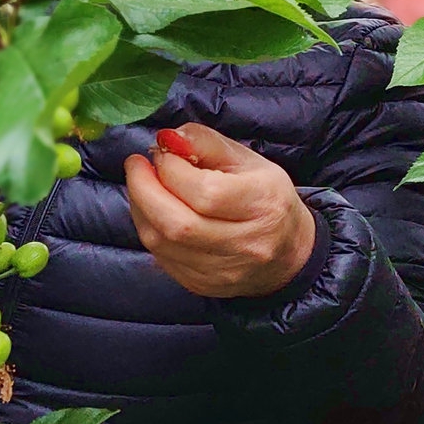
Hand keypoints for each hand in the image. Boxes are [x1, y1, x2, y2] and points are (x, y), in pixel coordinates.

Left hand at [123, 123, 315, 298]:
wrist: (287, 255)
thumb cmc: (265, 197)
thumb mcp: (246, 159)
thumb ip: (205, 142)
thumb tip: (167, 138)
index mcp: (263, 204)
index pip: (206, 192)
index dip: (172, 169)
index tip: (162, 152)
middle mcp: (246, 244)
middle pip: (178, 224)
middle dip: (144, 190)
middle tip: (136, 166)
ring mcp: (223, 271)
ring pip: (163, 243)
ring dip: (141, 209)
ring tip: (142, 186)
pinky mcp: (203, 285)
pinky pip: (162, 258)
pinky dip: (149, 230)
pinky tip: (152, 211)